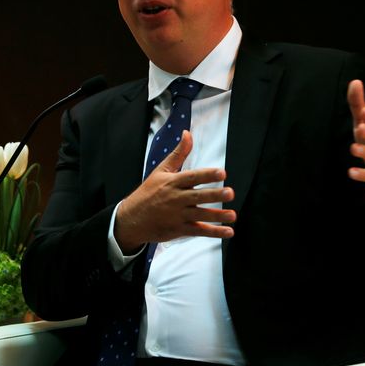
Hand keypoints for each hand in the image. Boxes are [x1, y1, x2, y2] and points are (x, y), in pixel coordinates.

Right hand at [114, 130, 235, 253]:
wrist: (131, 218)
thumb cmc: (148, 192)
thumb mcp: (161, 171)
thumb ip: (178, 154)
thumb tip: (188, 133)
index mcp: (172, 182)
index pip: (192, 177)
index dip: (207, 175)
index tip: (222, 173)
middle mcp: (176, 199)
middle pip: (197, 196)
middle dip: (214, 195)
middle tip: (230, 192)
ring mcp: (177, 215)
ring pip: (200, 215)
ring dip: (217, 216)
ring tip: (233, 215)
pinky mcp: (179, 230)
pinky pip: (198, 231)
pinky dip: (214, 232)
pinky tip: (229, 231)